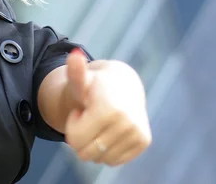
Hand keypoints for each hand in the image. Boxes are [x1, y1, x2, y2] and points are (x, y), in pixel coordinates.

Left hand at [63, 49, 151, 165]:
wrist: (122, 84)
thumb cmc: (94, 84)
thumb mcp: (81, 79)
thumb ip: (76, 71)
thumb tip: (74, 55)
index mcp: (109, 109)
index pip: (75, 140)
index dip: (72, 126)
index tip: (80, 111)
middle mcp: (127, 122)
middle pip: (86, 153)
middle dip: (81, 137)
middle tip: (88, 117)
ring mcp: (137, 133)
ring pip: (100, 158)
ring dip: (94, 143)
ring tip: (99, 122)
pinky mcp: (143, 141)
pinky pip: (114, 160)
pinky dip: (107, 149)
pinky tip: (109, 130)